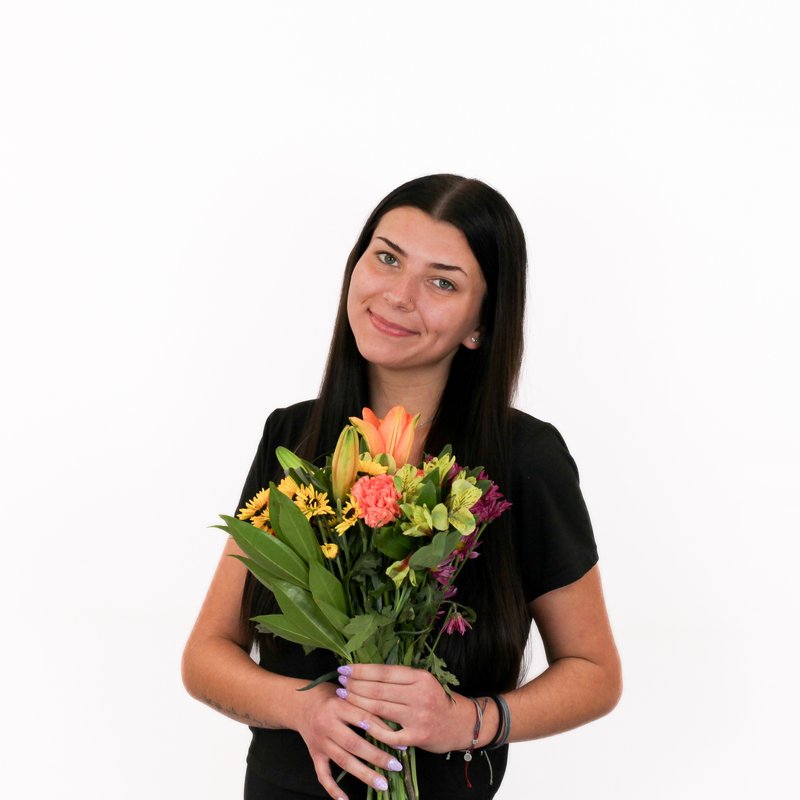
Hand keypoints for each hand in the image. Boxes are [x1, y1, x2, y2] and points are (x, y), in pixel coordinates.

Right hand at [294, 681, 406, 799]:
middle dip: (377, 757)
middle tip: (396, 767)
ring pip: (343, 761)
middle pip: (354, 744)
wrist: (300, 703)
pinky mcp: (314, 754)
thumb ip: (364, 704)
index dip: (383, 731)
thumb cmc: (331, 695)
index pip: (364, 719)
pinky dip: (333, 789)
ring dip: (364, 774)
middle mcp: (327, 725)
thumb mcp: (347, 692)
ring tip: (383, 784)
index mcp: (337, 706)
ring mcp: (320, 742)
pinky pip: (322, 774)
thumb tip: (392, 722)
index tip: (401, 743)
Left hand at [336, 664, 475, 753]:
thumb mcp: (424, 682)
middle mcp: (419, 695)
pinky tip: (359, 722)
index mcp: (420, 677)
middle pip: (379, 690)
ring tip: (344, 697)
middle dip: (355, 686)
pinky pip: (389, 734)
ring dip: (358, 703)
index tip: (345, 669)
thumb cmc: (437, 700)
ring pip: (380, 709)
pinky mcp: (417, 736)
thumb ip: (401, 678)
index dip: (362, 670)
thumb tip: (369, 671)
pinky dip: (372, 728)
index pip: (384, 672)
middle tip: (340, 683)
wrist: (461, 724)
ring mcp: (418, 717)